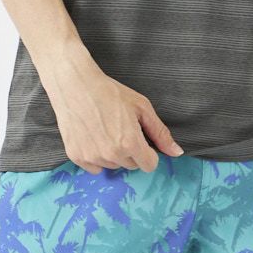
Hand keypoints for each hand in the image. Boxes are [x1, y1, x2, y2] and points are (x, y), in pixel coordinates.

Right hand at [41, 47, 182, 173]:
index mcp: (130, 143)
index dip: (148, 153)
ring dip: (113, 154)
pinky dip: (95, 157)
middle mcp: (112, 155)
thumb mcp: (141, 107)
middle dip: (130, 151)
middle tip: (119, 129)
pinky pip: (95, 168)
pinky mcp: (77, 157)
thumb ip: (160, 133)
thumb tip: (177, 153)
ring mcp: (93, 157)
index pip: (149, 165)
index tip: (140, 140)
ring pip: (113, 166)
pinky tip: (92, 137)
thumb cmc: (110, 92)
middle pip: (131, 165)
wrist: (75, 84)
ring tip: (104, 130)